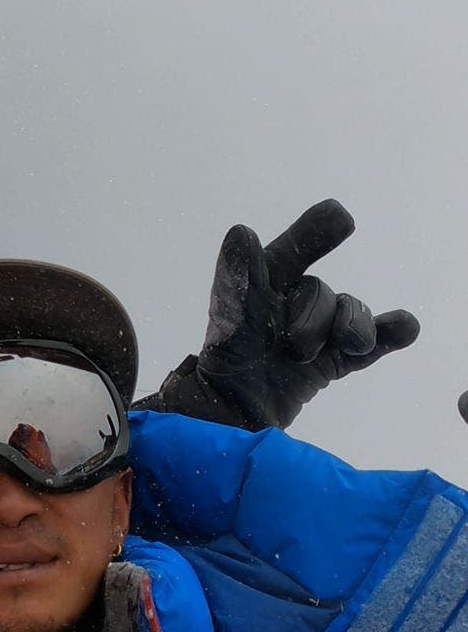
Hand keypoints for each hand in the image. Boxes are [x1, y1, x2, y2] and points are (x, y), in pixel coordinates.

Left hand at [186, 199, 419, 429]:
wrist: (234, 414)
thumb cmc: (226, 362)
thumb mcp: (231, 319)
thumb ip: (239, 279)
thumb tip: (242, 232)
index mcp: (264, 286)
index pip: (291, 252)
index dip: (314, 233)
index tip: (340, 217)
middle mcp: (294, 302)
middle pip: (321, 293)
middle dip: (309, 319)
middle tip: (288, 346)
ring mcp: (319, 331)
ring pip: (350, 315)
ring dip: (345, 332)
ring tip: (311, 357)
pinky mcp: (337, 359)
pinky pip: (374, 340)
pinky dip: (390, 332)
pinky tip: (404, 327)